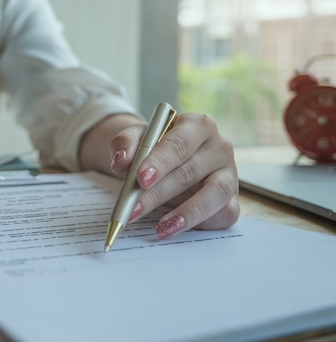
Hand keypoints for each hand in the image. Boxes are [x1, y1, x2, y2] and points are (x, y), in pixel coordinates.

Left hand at [109, 113, 239, 238]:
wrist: (169, 161)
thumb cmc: (155, 147)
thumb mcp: (137, 138)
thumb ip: (125, 144)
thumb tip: (120, 162)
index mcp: (197, 125)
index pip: (179, 143)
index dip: (160, 162)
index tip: (140, 178)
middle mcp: (219, 147)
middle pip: (190, 172)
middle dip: (158, 193)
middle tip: (134, 209)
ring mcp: (229, 174)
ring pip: (214, 194)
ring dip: (186, 213)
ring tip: (161, 227)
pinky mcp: (231, 199)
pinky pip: (224, 214)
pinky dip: (201, 223)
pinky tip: (177, 227)